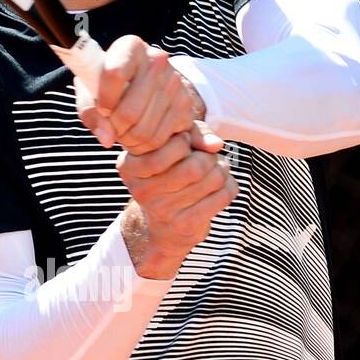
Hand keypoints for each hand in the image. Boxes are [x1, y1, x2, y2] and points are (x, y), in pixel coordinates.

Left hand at [75, 35, 205, 154]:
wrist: (143, 82)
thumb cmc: (109, 86)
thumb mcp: (91, 93)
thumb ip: (90, 113)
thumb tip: (107, 138)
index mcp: (130, 47)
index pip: (115, 74)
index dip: (104, 100)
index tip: (102, 108)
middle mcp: (157, 60)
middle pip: (130, 112)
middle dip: (115, 128)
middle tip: (112, 128)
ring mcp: (175, 83)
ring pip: (145, 130)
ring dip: (128, 140)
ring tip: (123, 133)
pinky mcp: (186, 105)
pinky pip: (161, 139)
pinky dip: (145, 146)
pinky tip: (138, 138)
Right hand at [117, 122, 239, 277]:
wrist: (163, 224)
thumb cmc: (168, 172)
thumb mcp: (170, 146)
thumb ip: (192, 134)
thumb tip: (216, 145)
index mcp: (129, 167)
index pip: (164, 150)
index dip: (184, 140)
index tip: (185, 142)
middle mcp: (142, 191)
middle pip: (194, 167)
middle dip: (209, 157)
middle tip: (208, 157)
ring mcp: (163, 211)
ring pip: (213, 180)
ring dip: (222, 169)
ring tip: (216, 169)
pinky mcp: (185, 225)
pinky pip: (223, 196)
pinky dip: (229, 186)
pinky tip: (220, 186)